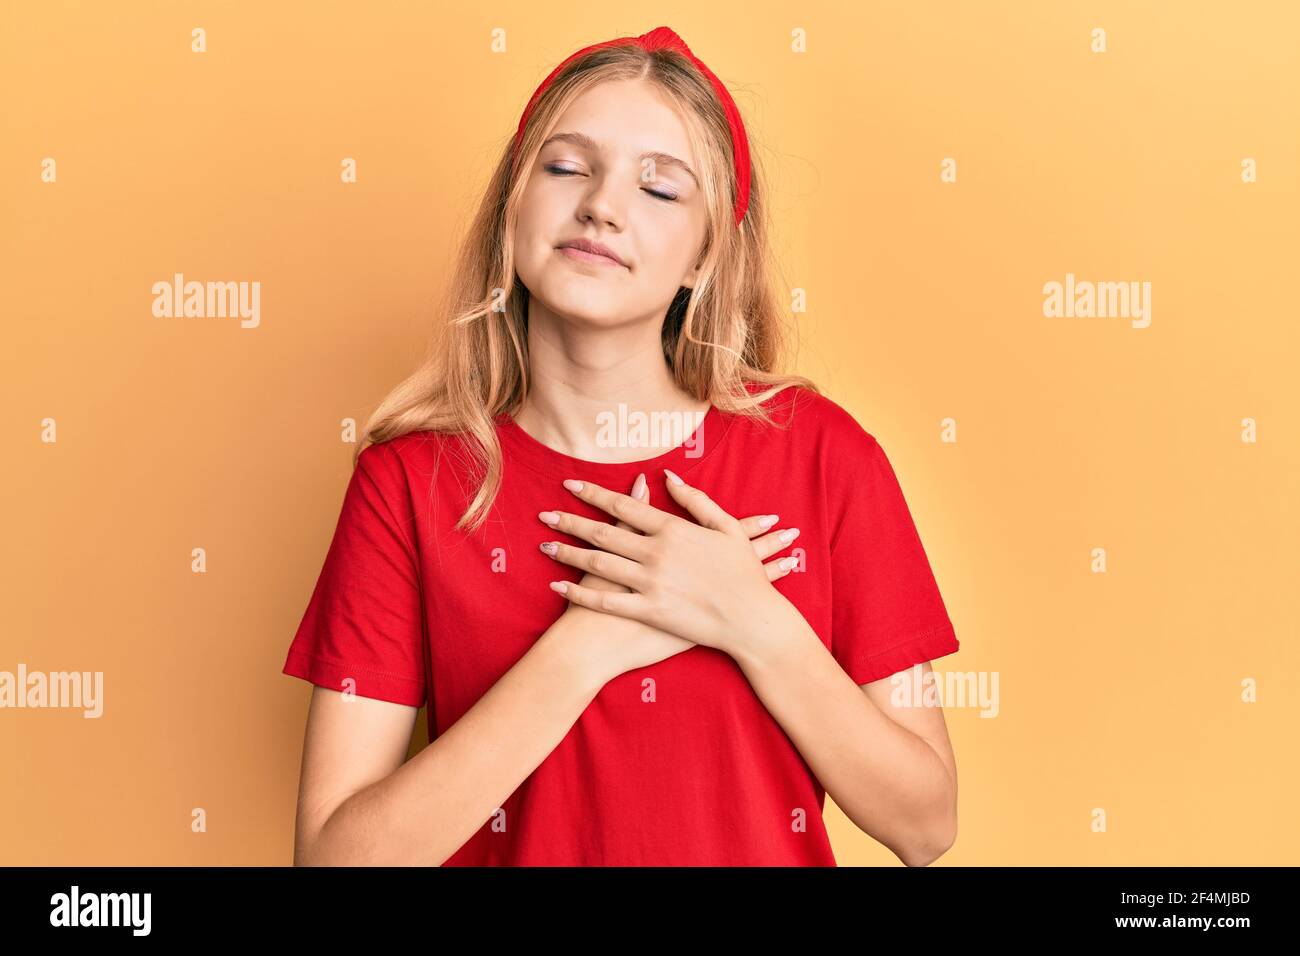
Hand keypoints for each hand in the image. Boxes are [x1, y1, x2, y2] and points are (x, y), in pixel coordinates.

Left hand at [539, 469, 801, 657]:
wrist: (752, 619)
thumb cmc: (744, 572)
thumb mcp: (726, 527)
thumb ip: (695, 500)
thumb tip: (667, 477)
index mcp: (673, 529)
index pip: (623, 505)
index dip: (593, 494)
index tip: (570, 485)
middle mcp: (656, 553)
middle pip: (602, 532)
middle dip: (570, 522)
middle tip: (544, 515)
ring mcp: (650, 583)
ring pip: (598, 564)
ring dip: (568, 553)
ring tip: (545, 545)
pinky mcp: (649, 611)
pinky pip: (606, 601)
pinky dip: (580, 592)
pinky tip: (559, 585)